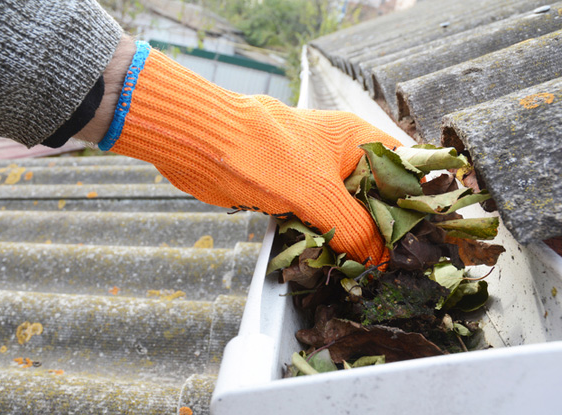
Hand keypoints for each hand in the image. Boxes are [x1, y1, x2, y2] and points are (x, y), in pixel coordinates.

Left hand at [80, 40, 401, 263]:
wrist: (203, 146)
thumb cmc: (262, 154)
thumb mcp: (318, 194)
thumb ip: (353, 227)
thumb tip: (377, 260)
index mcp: (357, 140)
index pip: (405, 168)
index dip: (418, 201)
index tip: (426, 236)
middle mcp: (340, 156)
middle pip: (375, 196)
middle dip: (383, 228)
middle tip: (397, 264)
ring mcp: (315, 176)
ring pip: (345, 211)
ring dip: (352, 238)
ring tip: (369, 270)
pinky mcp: (291, 194)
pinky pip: (318, 220)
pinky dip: (325, 240)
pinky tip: (334, 262)